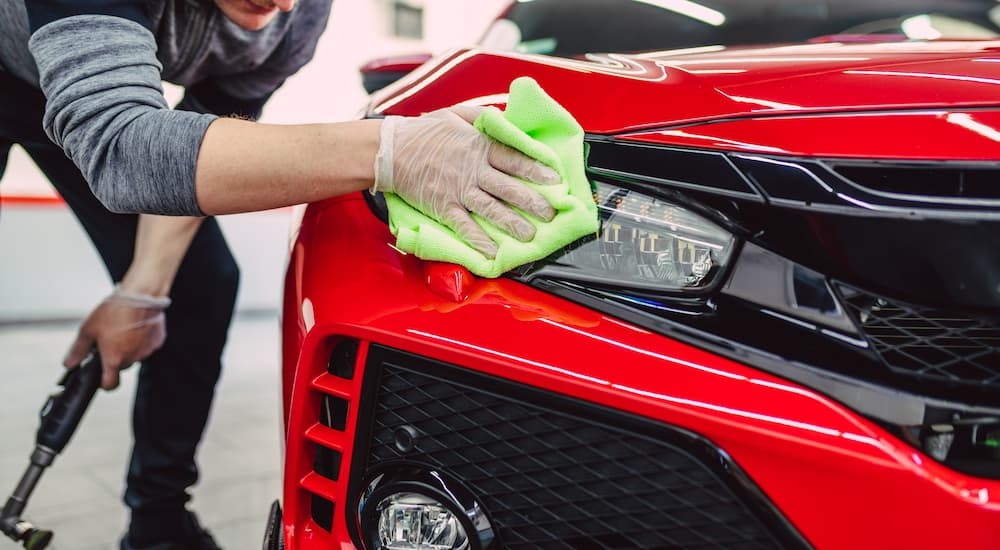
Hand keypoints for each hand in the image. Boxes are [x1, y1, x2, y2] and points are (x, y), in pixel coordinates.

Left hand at [63, 287, 168, 389]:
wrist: (141, 295)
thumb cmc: (116, 310)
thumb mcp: (88, 329)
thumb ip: (77, 350)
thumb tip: (69, 363)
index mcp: (114, 359)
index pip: (110, 384)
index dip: (104, 384)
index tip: (101, 379)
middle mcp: (132, 358)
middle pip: (121, 367)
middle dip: (115, 358)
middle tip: (109, 341)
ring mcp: (146, 351)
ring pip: (134, 356)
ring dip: (128, 348)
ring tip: (123, 330)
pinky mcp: (156, 342)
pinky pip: (146, 346)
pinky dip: (141, 340)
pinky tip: (136, 327)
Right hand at [373, 106, 559, 258]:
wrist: (391, 150)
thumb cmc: (424, 131)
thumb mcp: (457, 114)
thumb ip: (484, 120)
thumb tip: (507, 122)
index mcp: (478, 146)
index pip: (514, 158)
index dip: (536, 169)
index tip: (555, 179)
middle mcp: (472, 170)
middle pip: (508, 187)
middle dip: (532, 202)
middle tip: (550, 213)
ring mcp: (458, 190)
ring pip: (491, 209)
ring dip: (512, 223)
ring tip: (530, 236)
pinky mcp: (443, 206)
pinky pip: (464, 225)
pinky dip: (478, 239)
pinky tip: (492, 251)